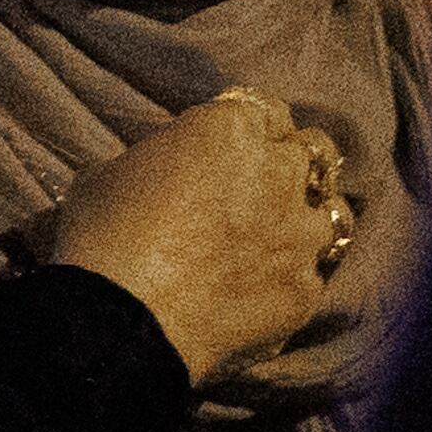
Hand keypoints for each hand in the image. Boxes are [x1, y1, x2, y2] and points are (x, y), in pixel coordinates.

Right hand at [43, 90, 345, 382]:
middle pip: (311, 152)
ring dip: (303, 223)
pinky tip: (261, 294)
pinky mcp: (305, 291)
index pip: (265, 109)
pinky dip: (289, 282)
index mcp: (231, 128)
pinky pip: (310, 277)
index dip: (249, 129)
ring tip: (274, 246)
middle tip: (259, 192)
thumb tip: (164, 170)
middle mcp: (280, 172)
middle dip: (289, 167)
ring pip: (329, 215)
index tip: (233, 150)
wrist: (120, 322)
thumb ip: (157, 158)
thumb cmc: (102, 236)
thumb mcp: (110, 172)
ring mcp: (300, 235)